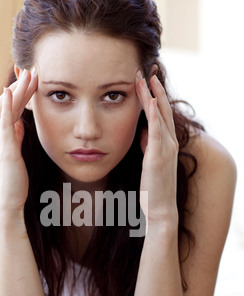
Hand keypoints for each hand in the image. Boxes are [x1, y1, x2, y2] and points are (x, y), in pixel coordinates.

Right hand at [0, 69, 37, 217]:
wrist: (8, 201)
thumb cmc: (13, 180)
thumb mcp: (16, 154)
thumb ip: (15, 138)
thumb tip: (19, 124)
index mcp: (2, 137)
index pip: (11, 109)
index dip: (21, 94)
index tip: (32, 80)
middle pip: (8, 104)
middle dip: (20, 86)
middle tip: (32, 69)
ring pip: (6, 108)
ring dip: (16, 90)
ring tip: (27, 74)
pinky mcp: (5, 148)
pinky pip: (4, 123)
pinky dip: (6, 106)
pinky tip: (9, 92)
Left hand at [136, 73, 178, 224]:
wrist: (160, 207)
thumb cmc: (154, 187)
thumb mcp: (149, 161)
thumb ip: (148, 144)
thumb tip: (143, 131)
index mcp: (166, 143)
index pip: (160, 114)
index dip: (153, 96)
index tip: (145, 80)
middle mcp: (169, 142)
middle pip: (161, 110)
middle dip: (154, 89)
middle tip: (145, 70)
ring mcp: (165, 149)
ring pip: (159, 116)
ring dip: (152, 96)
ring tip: (144, 78)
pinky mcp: (158, 156)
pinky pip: (156, 131)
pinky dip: (152, 115)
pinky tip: (147, 101)